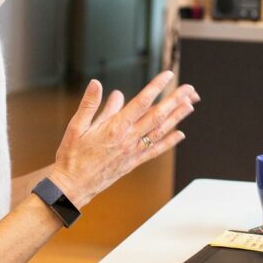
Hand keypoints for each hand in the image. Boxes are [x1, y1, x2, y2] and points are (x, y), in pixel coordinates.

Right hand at [49, 71, 199, 207]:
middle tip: (190, 89)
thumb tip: (97, 84)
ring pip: (160, 131)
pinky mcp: (133, 163)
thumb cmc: (72, 156)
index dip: (156, 87)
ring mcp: (133, 152)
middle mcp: (128, 139)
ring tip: (191, 104)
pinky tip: (180, 134)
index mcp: (115, 128)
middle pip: (158, 116)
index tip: (168, 75)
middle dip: (175, 100)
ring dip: (177, 117)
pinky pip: (155, 150)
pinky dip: (169, 142)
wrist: (73, 187)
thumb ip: (89, 105)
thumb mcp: (75, 127)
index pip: (141, 102)